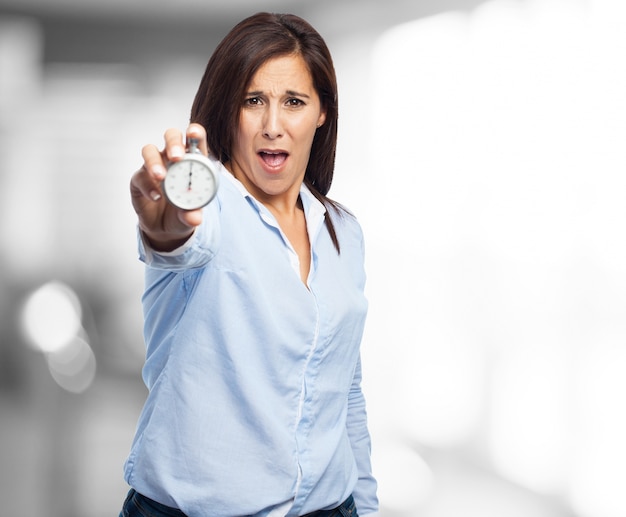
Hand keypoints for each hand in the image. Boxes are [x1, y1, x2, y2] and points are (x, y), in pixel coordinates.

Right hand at [130, 123, 208, 251]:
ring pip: (150, 151)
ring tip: (161, 177)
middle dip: (174, 142)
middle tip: (176, 157)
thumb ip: (193, 214)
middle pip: (171, 137)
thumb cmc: (182, 213)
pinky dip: (148, 186)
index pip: (195, 140)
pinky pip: (140, 176)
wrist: (165, 228)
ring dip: (155, 162)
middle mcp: (172, 159)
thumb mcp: (191, 216)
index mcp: (192, 160)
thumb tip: (194, 218)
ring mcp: (154, 167)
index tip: (194, 134)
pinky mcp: (139, 180)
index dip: (195, 133)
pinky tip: (156, 197)